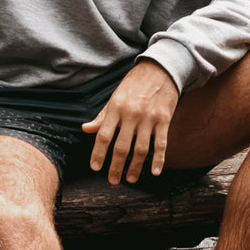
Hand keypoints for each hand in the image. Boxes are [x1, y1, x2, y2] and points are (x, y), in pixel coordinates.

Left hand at [82, 61, 178, 185]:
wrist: (160, 68)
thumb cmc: (134, 85)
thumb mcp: (115, 96)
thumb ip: (102, 116)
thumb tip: (85, 129)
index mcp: (116, 107)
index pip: (103, 135)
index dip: (98, 153)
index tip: (95, 167)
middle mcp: (131, 113)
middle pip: (122, 146)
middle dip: (115, 166)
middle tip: (112, 180)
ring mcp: (149, 117)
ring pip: (141, 149)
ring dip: (135, 167)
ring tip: (130, 179)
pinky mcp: (164, 119)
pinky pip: (161, 144)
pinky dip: (158, 160)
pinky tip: (154, 172)